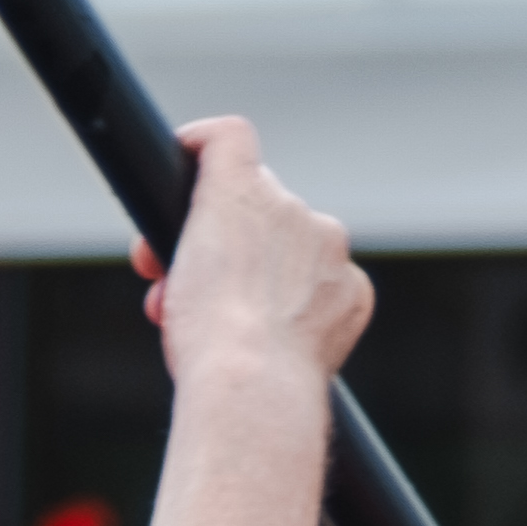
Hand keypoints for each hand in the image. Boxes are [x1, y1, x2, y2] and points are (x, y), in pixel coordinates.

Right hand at [142, 119, 370, 410]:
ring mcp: (331, 254)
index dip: (204, 149)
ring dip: (265, 275)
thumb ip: (194, 226)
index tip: (190, 163)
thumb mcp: (172, 263)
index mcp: (244, 192)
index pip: (230, 139)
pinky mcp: (354, 294)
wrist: (255, 387)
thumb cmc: (207, 331)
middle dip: (224, 242)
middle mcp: (295, 211)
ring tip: (235, 321)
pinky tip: (280, 336)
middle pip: (258, 209)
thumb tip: (202, 231)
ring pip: (294, 250)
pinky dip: (305, 308)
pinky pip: (329, 289)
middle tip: (194, 284)